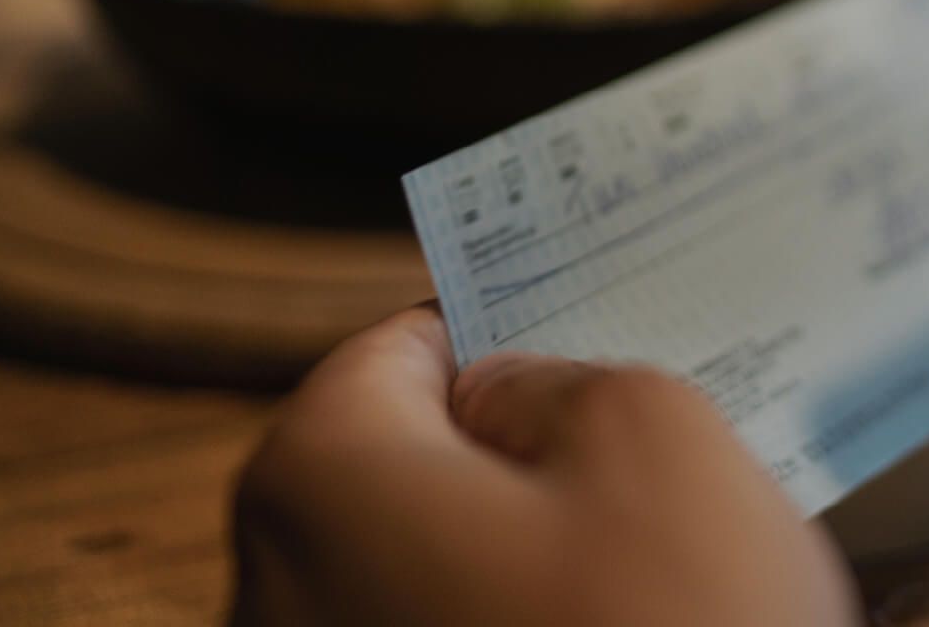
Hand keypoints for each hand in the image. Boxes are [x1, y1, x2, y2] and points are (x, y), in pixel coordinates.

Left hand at [230, 307, 856, 626]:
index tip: (588, 338)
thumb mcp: (658, 436)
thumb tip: (510, 399)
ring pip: (423, 580)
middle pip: (397, 473)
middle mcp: (270, 595)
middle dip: (517, 458)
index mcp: (317, 481)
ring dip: (527, 565)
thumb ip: (563, 378)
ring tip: (656, 575)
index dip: (502, 332)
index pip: (396, 349)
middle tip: (647, 460)